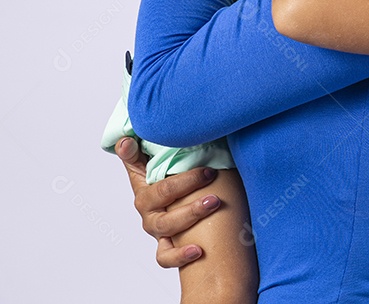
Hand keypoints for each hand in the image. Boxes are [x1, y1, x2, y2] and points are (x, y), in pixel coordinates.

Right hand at [115, 137, 221, 267]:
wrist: (206, 214)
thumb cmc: (192, 183)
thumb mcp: (179, 162)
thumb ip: (165, 145)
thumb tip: (130, 137)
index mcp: (146, 181)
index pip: (133, 163)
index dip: (130, 154)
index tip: (129, 142)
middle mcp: (148, 206)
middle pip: (156, 196)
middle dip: (184, 183)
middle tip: (209, 173)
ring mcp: (157, 227)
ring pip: (164, 225)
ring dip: (190, 213)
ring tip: (214, 202)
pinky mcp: (167, 247)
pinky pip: (165, 256)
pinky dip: (179, 255)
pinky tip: (197, 250)